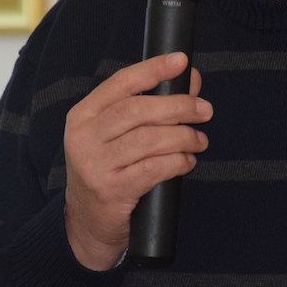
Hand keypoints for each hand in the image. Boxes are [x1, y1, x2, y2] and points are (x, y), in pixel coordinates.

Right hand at [63, 53, 211, 269]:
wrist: (87, 225)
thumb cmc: (108, 171)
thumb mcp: (117, 136)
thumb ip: (149, 107)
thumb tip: (190, 79)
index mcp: (83, 115)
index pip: (121, 83)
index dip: (153, 69)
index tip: (181, 61)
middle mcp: (83, 137)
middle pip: (138, 109)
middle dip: (178, 106)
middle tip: (204, 109)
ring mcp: (94, 165)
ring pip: (149, 139)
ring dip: (183, 136)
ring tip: (199, 139)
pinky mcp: (110, 190)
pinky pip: (153, 168)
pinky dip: (178, 162)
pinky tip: (187, 162)